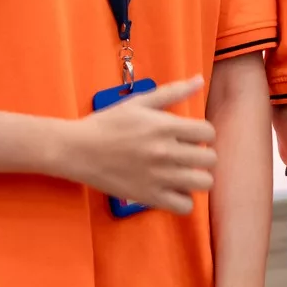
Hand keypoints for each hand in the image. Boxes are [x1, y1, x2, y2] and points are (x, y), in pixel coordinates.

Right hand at [54, 76, 214, 214]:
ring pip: (203, 183)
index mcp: (165, 126)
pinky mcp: (148, 196)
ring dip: (198, 178)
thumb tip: (199, 80)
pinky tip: (173, 190)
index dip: (203, 134)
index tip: (191, 137)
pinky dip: (183, 200)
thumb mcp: (139, 102)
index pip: (208, 132)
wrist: (77, 149)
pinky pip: (184, 206)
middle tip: (188, 155)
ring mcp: (158, 176)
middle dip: (202, 155)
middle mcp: (166, 152)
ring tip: (185, 173)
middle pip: (210, 159)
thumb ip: (173, 92)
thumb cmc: (108, 123)